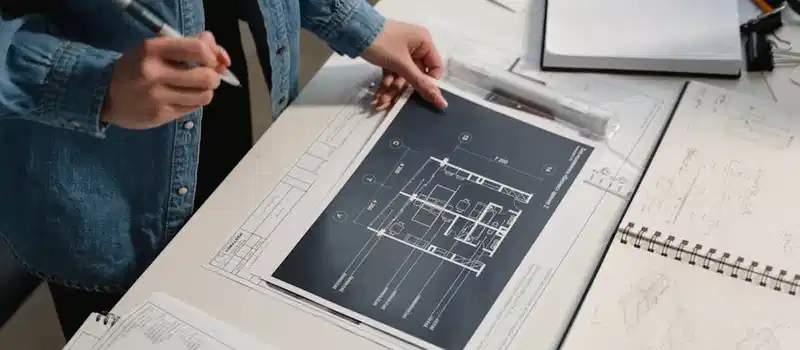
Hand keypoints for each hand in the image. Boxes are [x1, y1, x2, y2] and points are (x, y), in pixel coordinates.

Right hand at [102, 32, 230, 128]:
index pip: (198, 48)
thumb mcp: (157, 49)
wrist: (105, 94)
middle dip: (214, 77)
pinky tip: (183, 98)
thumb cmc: (137, 67)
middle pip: (207, 77)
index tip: (210, 60)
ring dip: (206, 91)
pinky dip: (195, 102)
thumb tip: (221, 56)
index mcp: (153, 49)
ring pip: (204, 95)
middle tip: (206, 77)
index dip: (212, 55)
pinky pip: (193, 108)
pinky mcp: (159, 115)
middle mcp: (154, 72)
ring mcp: (156, 96)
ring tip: (196, 88)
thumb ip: (190, 45)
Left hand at [361, 20, 447, 110]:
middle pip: (415, 74)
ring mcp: (401, 50)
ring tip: (381, 101)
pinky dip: (386, 83)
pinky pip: (392, 72)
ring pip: (402, 75)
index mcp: (424, 42)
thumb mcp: (401, 64)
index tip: (419, 95)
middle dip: (403, 89)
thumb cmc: (381, 42)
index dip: (428, 83)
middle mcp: (415, 45)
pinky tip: (378, 95)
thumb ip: (420, 83)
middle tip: (394, 102)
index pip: (435, 68)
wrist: (353, 32)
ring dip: (392, 89)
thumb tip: (441, 100)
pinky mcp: (389, 55)